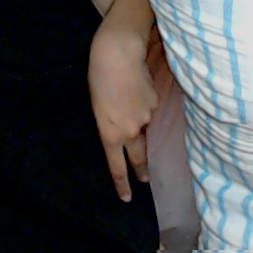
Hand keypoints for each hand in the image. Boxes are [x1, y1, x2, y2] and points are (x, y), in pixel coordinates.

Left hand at [89, 21, 156, 202]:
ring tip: (128, 98)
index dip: (122, 184)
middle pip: (138, 157)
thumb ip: (110, 124)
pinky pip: (149, 109)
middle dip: (141, 169)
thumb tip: (126, 129)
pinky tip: (136, 87)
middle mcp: (129, 131)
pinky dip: (143, 103)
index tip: (128, 198)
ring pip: (144, 126)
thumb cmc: (98, 78)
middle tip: (145, 179)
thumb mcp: (97, 107)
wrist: (118, 54)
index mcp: (109, 134)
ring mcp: (145, 117)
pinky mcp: (155, 103)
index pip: (117, 166)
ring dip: (138, 120)